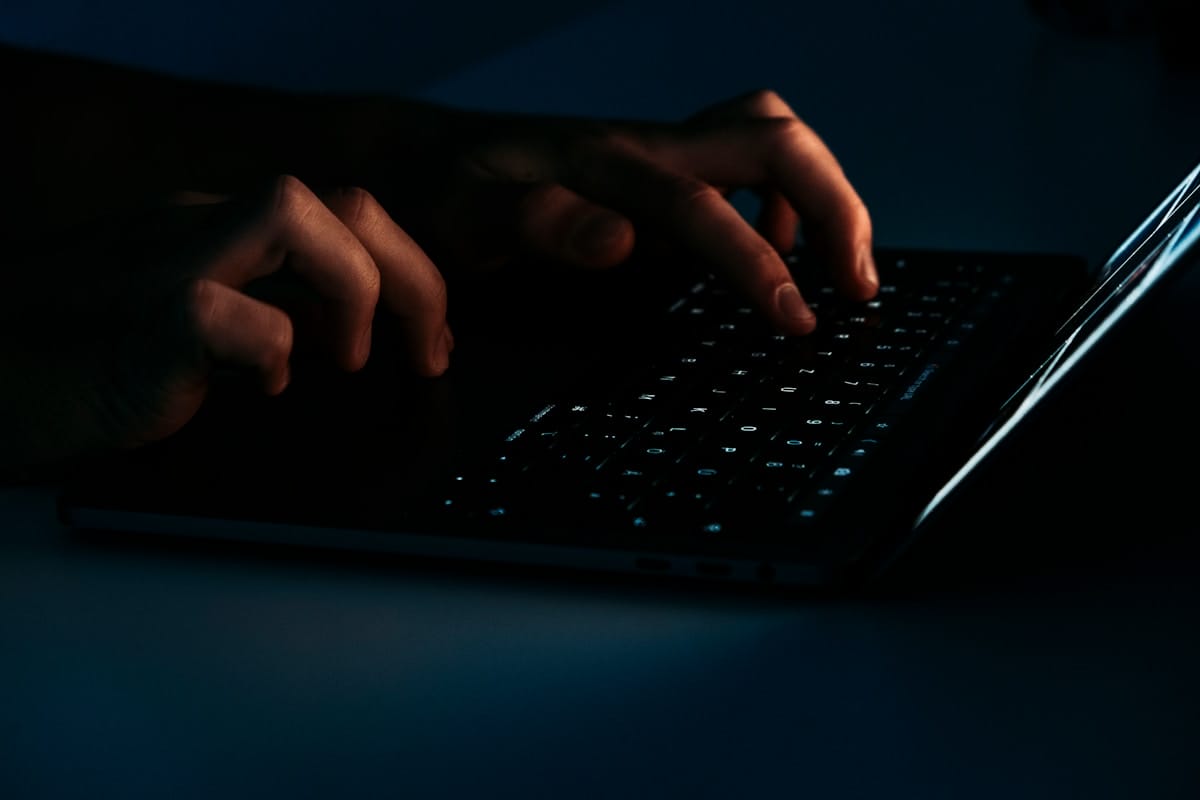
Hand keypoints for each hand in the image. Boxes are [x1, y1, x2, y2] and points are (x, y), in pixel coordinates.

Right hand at [0, 175, 449, 475]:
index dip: (413, 270)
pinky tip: (264, 390)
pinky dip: (268, 352)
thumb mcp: (203, 329)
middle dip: (416, 277)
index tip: (435, 338)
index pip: (348, 214)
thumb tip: (361, 347)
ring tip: (353, 359)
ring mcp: (169, 265)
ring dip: (356, 290)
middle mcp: (204, 230)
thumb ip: (273, 318)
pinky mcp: (140, 321)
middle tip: (429, 352)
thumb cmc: (95, 361)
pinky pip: (223, 312)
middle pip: (346, 204)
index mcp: (226, 233)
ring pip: (293, 214)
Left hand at [381, 89, 876, 334]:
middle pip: (767, 139)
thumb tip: (622, 240)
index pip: (700, 206)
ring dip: (821, 194)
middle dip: (833, 205)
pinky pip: (743, 161)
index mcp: (599, 164)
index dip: (755, 262)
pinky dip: (783, 198)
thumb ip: (530, 224)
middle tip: (857, 286)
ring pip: (766, 138)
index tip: (797, 322)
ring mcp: (653, 151)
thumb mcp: (456, 218)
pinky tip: (778, 243)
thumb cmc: (436, 196)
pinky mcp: (656, 167)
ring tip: (842, 270)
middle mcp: (639, 146)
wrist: (419, 158)